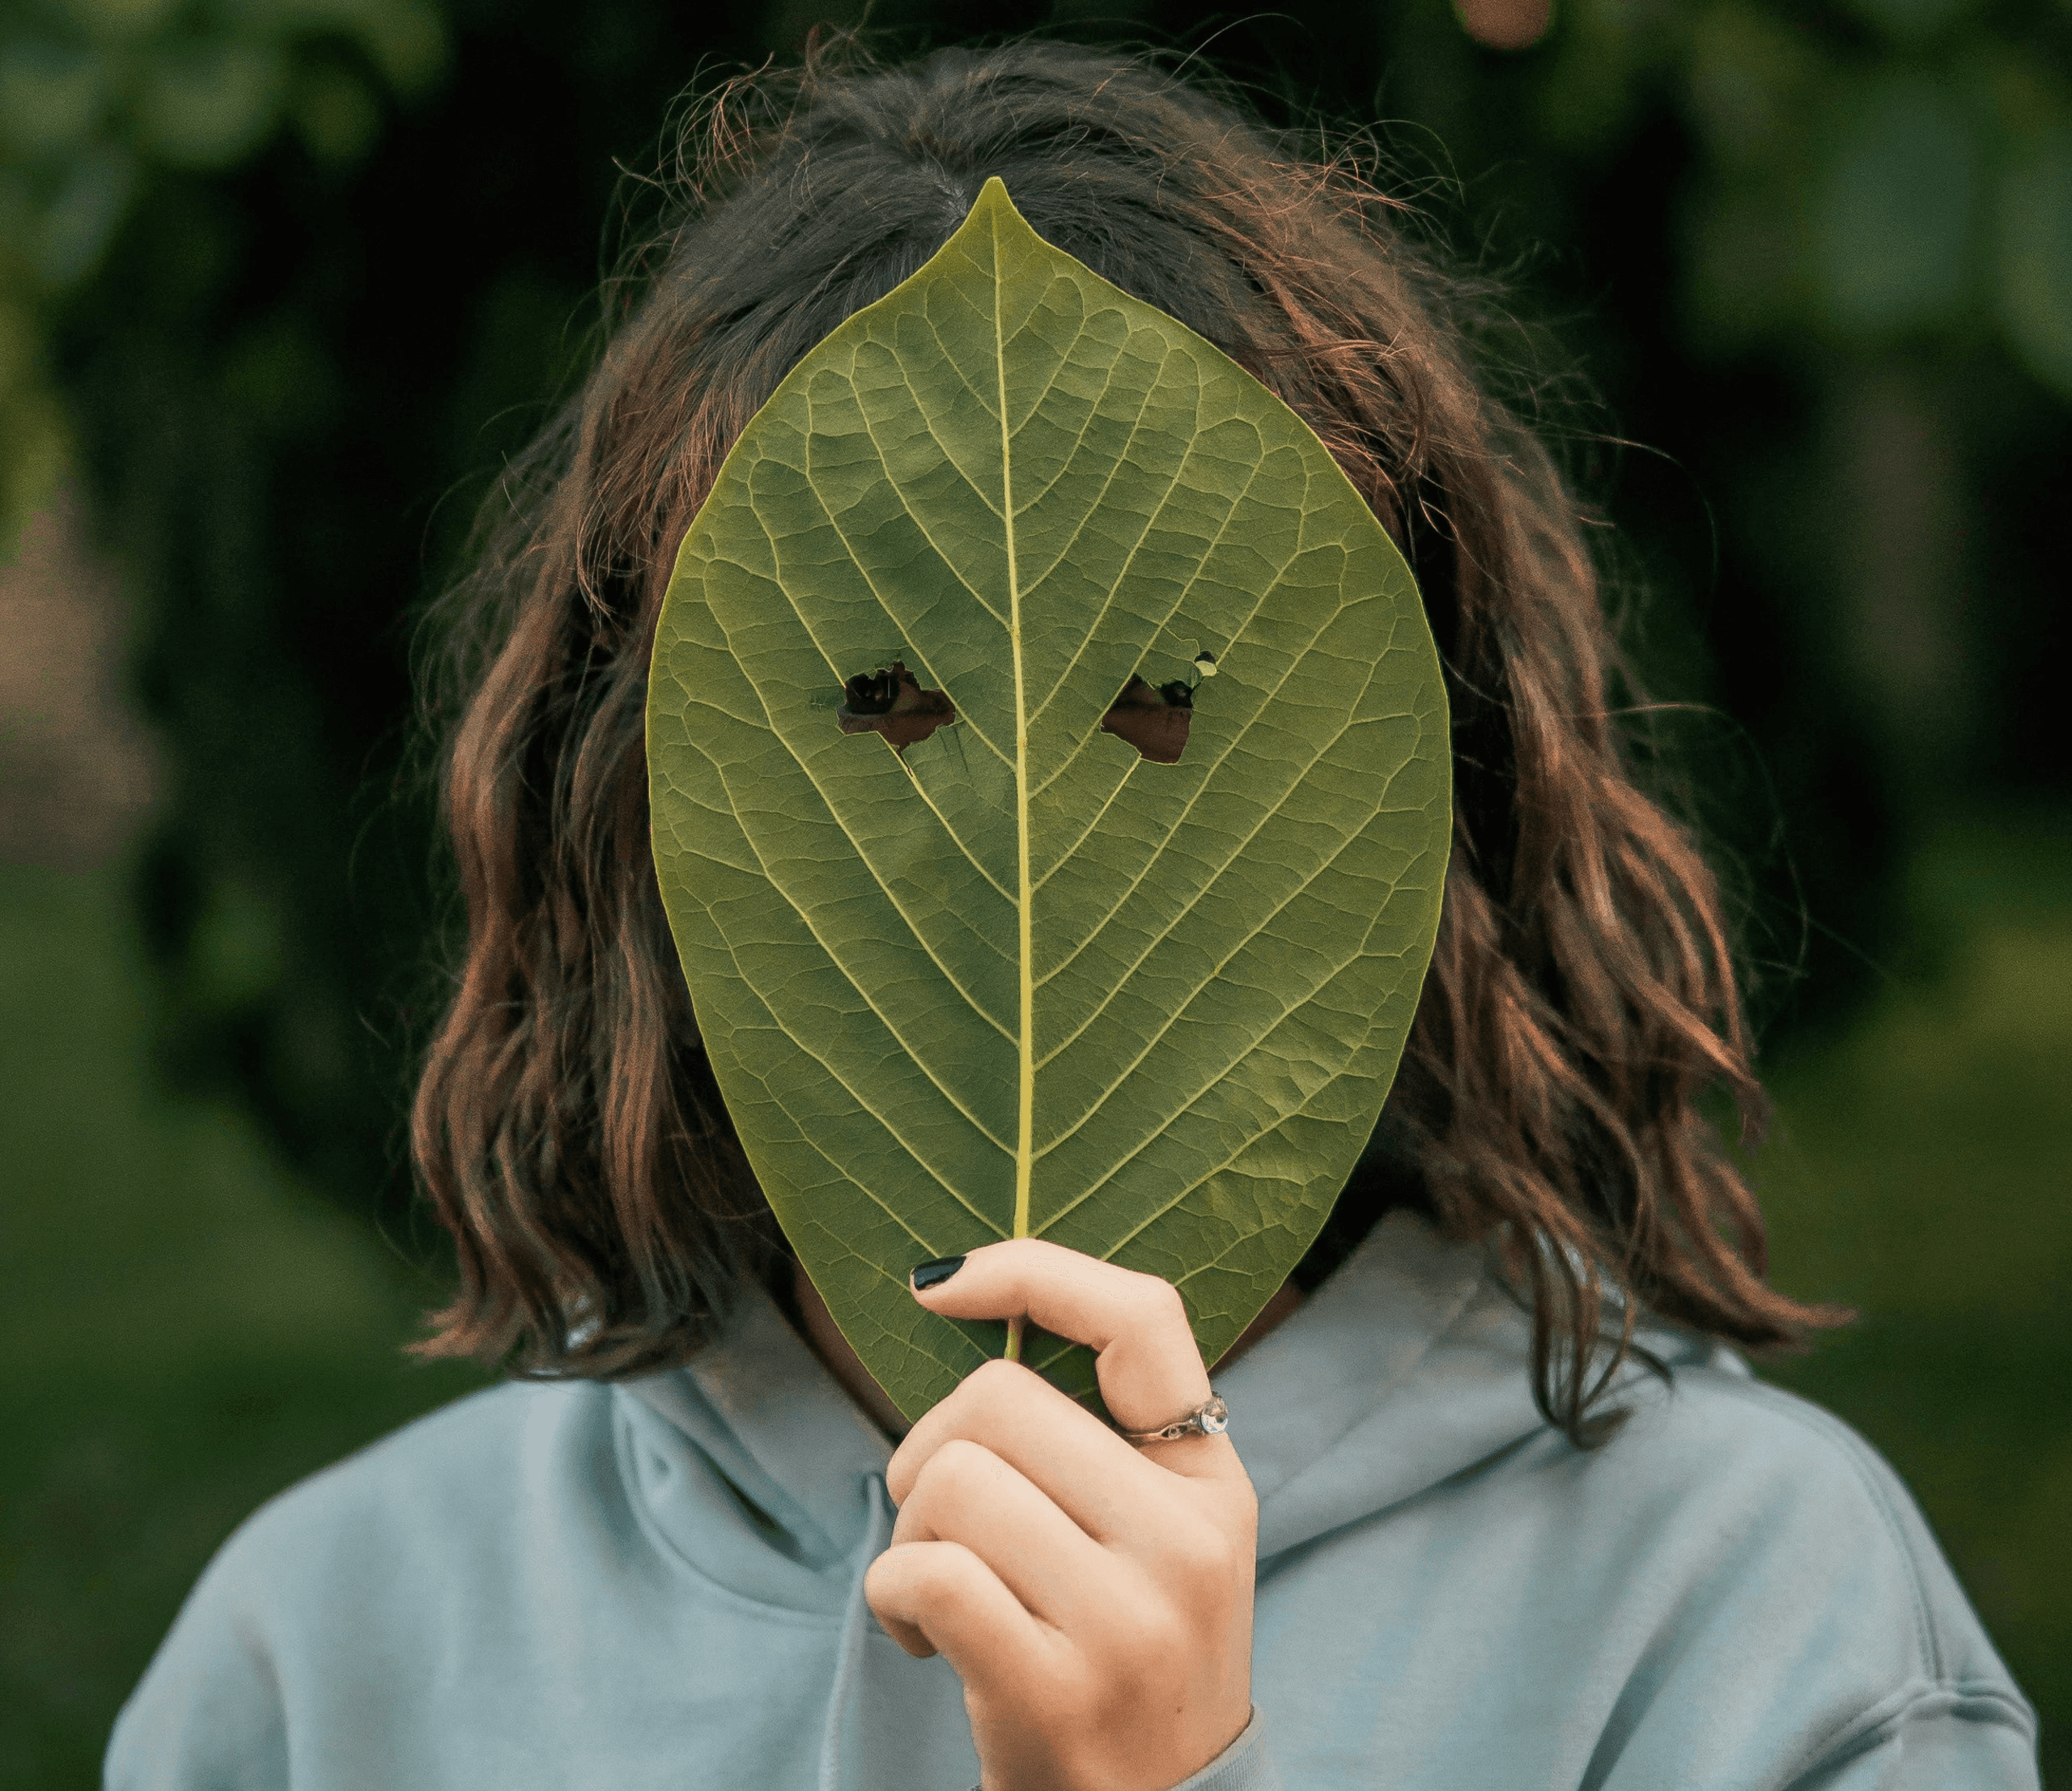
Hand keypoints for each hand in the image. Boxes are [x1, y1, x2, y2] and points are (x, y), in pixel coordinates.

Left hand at [864, 1239, 1256, 1790]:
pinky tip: (925, 1640)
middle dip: (928, 1451)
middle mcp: (1189, 1540)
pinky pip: (926, 1572)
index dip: (1031, 1269)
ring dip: (909, 1531)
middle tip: (939, 1522)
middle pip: (998, 1398)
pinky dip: (892, 1595)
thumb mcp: (1153, 1538)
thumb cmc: (1120, 1658)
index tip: (938, 1283)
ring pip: (952, 1480)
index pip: (1142, 1317)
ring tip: (941, 1591)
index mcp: (1212, 1479)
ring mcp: (1131, 1619)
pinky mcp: (1060, 1691)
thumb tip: (961, 1294)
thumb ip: (1094, 1438)